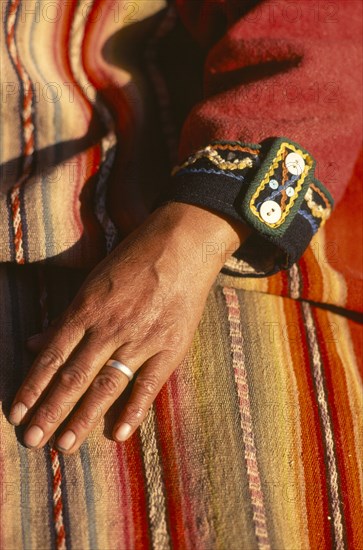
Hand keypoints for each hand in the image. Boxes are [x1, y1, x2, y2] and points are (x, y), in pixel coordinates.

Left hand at [8, 203, 249, 452]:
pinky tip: (118, 434)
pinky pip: (149, 383)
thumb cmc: (134, 260)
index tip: (16, 413)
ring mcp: (140, 338)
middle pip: (74, 375)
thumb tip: (34, 342)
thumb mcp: (92, 281)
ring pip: (106, 384)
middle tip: (32, 440)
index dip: (33, 386)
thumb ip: (65, 317)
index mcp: (87, 309)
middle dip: (50, 410)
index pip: (53, 355)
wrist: (182, 245)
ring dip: (83, 417)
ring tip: (65, 445)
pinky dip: (134, 410)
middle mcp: (109, 327)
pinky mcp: (170, 346)